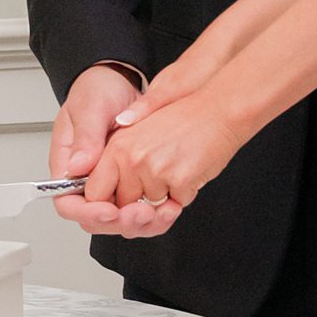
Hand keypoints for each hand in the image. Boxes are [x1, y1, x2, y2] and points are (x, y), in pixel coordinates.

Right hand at [49, 63, 174, 236]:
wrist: (120, 79)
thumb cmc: (97, 89)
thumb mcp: (90, 108)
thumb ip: (86, 138)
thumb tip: (77, 167)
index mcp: (68, 166)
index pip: (68, 204)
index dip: (88, 213)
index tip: (110, 210)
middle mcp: (88, 180)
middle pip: (96, 219)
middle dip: (120, 222)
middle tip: (142, 214)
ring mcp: (111, 182)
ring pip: (120, 219)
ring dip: (142, 223)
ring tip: (162, 212)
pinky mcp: (131, 182)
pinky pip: (139, 207)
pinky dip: (155, 212)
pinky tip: (170, 205)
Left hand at [86, 87, 242, 220]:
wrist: (221, 109)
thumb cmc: (186, 117)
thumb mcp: (142, 129)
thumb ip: (118, 152)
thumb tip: (94, 171)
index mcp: (118, 146)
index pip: (95, 192)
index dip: (107, 203)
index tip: (119, 203)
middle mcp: (132, 159)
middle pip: (124, 206)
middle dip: (140, 203)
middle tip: (159, 180)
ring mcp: (155, 171)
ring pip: (152, 208)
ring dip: (166, 197)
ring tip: (177, 168)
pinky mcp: (179, 180)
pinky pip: (177, 204)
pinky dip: (185, 194)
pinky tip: (191, 170)